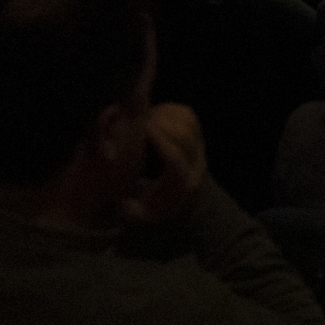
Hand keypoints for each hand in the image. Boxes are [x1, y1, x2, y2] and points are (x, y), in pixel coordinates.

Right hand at [117, 104, 208, 227]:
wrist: (187, 198)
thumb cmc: (161, 204)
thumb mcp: (145, 214)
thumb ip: (132, 212)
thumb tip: (123, 203)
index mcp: (184, 183)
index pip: (175, 157)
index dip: (160, 139)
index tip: (143, 127)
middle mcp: (196, 162)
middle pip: (184, 136)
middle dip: (161, 123)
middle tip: (138, 119)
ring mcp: (200, 147)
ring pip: (188, 123)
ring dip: (165, 115)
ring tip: (144, 116)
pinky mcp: (198, 134)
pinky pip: (188, 116)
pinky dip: (171, 110)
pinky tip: (154, 114)